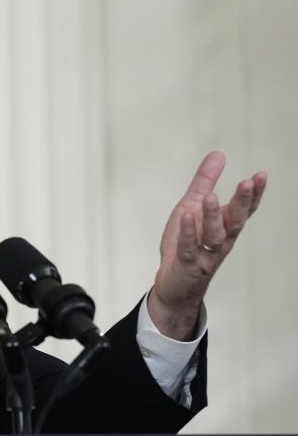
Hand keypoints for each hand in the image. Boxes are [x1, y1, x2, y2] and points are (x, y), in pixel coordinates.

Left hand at [148, 151, 266, 340]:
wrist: (173, 282)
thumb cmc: (186, 242)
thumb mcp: (192, 206)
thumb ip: (205, 182)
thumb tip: (218, 154)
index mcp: (223, 225)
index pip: (243, 209)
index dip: (253, 194)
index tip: (261, 175)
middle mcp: (220, 240)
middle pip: (236, 221)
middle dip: (242, 202)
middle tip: (247, 183)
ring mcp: (205, 254)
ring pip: (215, 236)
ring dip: (213, 217)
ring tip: (210, 197)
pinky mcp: (187, 264)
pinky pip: (189, 248)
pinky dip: (188, 234)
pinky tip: (186, 217)